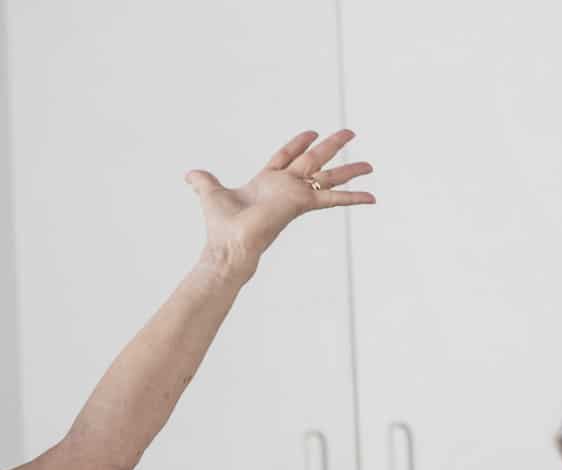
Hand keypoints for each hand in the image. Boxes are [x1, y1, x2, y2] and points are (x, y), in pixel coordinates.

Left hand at [186, 129, 373, 264]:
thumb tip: (189, 175)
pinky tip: (372, 197)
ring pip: (327, 176)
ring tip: (370, 164)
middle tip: (350, 132)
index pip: (286, 156)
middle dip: (331, 146)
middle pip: (313, 159)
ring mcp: (295, 195)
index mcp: (266, 181)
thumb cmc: (220, 227)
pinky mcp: (302, 205)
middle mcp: (284, 187)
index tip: (312, 132)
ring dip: (349, 169)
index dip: (298, 143)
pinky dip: (352, 198)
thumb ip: (203, 182)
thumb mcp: (210, 194)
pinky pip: (332, 199)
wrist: (228, 246)